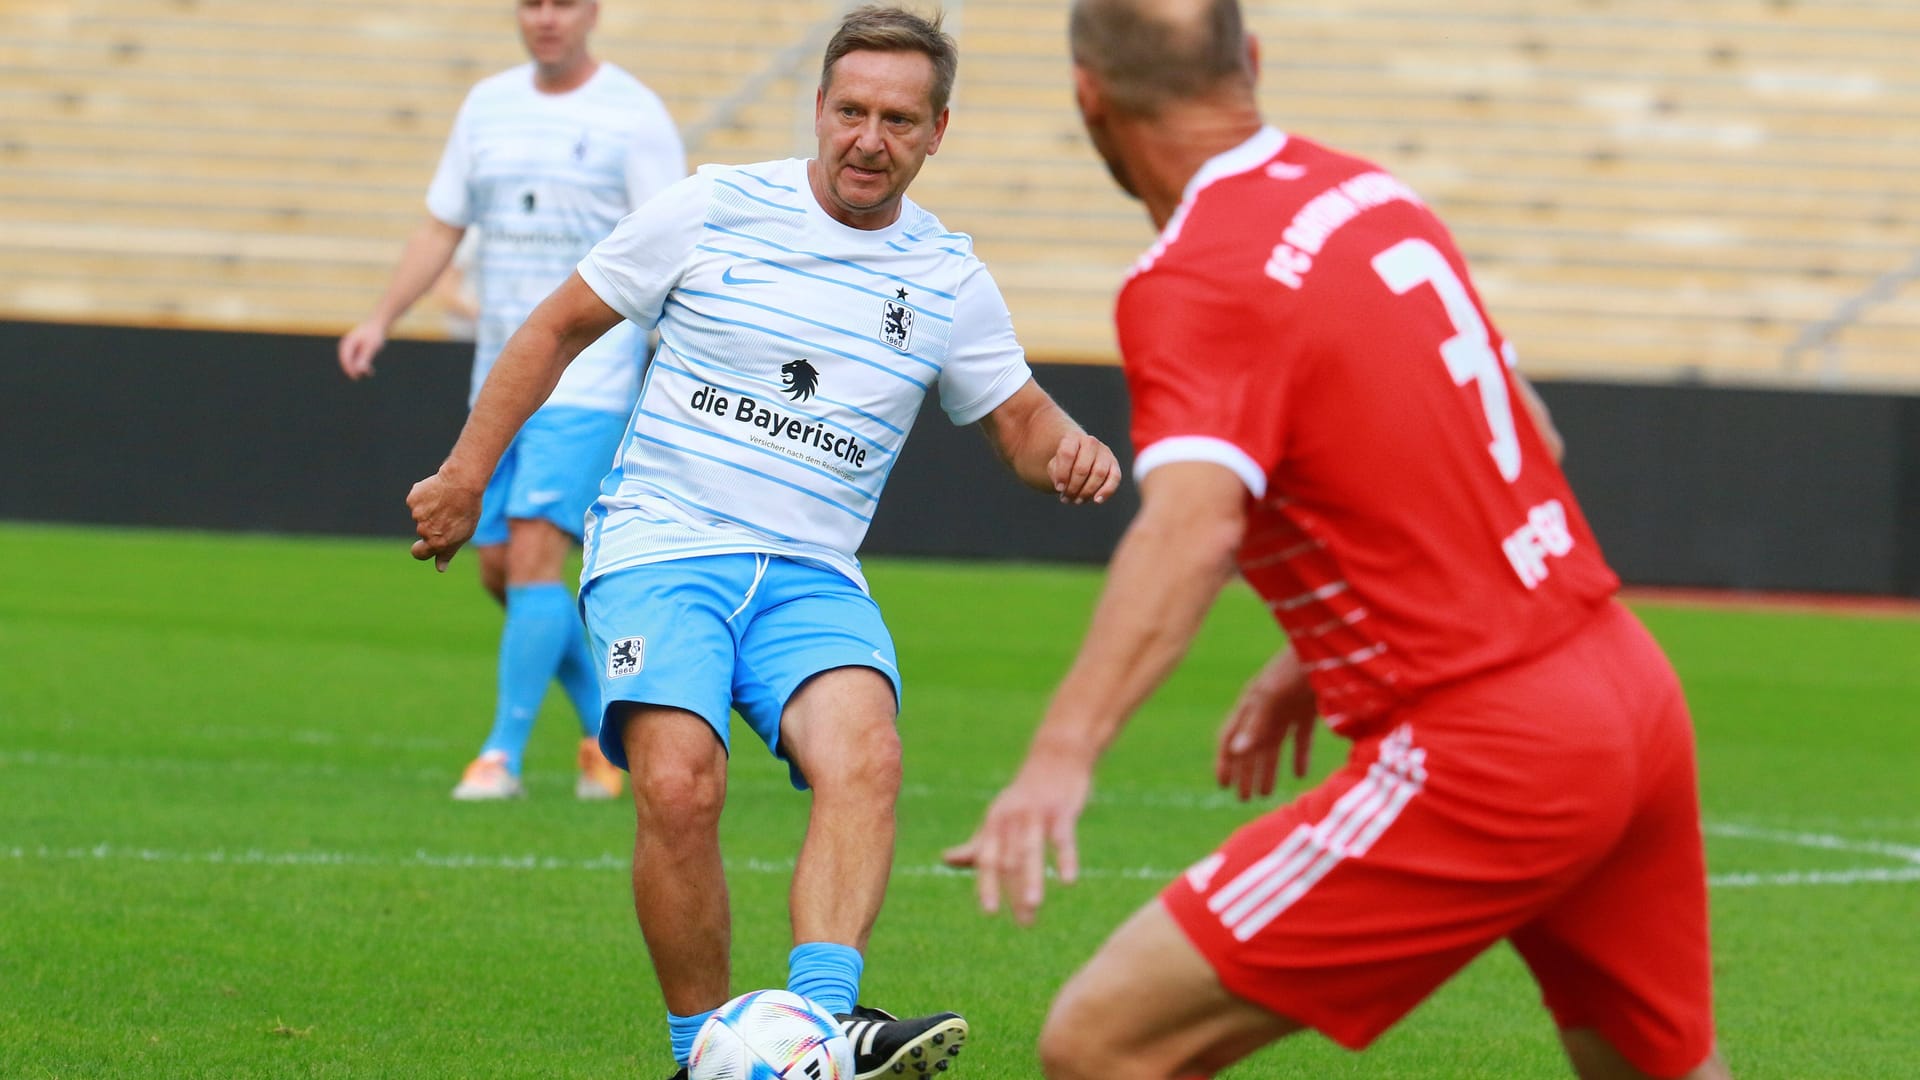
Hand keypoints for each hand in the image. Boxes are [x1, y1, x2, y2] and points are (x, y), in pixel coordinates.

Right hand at [338, 320, 387, 379]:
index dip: (349, 368)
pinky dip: (363, 365)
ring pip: (352, 360)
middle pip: (347, 360)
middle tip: (357, 378)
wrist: (380, 323)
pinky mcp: (358, 348)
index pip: (345, 358)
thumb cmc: (375, 334)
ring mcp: (352, 346)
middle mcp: (347, 344)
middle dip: (352, 369)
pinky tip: (370, 372)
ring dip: (358, 368)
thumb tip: (359, 370)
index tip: (355, 376)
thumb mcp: (371, 347)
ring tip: (368, 373)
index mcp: (348, 342)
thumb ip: (364, 358)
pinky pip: (358, 359)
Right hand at [406, 468, 483, 571]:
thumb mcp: (463, 535)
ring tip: (447, 500)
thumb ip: (448, 552)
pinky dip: (424, 497)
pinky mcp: (412, 500)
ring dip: (430, 509)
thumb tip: (440, 568)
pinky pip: (416, 501)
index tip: (422, 546)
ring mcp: (416, 515)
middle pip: (422, 531)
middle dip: (431, 525)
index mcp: (437, 543)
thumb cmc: (468, 509)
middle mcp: (424, 531)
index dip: (420, 550)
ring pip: (420, 515)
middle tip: (448, 513)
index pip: (419, 554)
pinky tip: (438, 491)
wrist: (462, 483)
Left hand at [942, 750, 1091, 924]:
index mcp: (995, 823)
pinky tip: (1068, 881)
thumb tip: (945, 860)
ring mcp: (1036, 813)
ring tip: (1034, 906)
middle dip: (1014, 892)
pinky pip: (1063, 837)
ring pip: (1031, 850)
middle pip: (1009, 860)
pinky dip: (1065, 859)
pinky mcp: (1062, 810)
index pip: (987, 858)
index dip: (987, 884)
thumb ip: (977, 842)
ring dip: (1032, 879)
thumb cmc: (1026, 794)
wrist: (1057, 755)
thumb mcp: (998, 816)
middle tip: (1025, 923)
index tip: (990, 912)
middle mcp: (1011, 818)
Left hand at [1048, 433, 1121, 504]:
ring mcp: (1104, 452)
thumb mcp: (1054, 466)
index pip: (1067, 454)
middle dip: (1073, 488)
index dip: (1062, 474)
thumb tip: (1063, 486)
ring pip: (1098, 474)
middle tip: (1066, 499)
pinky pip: (1115, 477)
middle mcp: (1090, 442)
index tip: (1058, 488)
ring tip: (1077, 500)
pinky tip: (1096, 500)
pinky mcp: (1114, 464)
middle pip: (1082, 468)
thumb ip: (1056, 473)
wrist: (1079, 458)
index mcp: (1072, 438)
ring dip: (1087, 492)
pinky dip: (1107, 490)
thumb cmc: (1064, 465)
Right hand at [1215, 651, 1316, 800]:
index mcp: (1249, 704)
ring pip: (1273, 746)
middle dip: (1245, 772)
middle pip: (1251, 747)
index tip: (1222, 785)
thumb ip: (1254, 724)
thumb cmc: (1294, 667)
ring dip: (1268, 769)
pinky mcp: (1307, 710)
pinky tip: (1299, 775)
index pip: (1230, 737)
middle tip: (1243, 799)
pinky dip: (1299, 756)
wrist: (1327, 645)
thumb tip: (1235, 752)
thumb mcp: (1271, 695)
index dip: (1224, 761)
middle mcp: (1264, 709)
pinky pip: (1300, 738)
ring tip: (1265, 794)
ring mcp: (1286, 710)